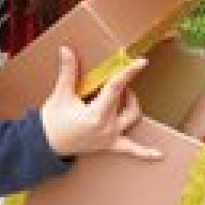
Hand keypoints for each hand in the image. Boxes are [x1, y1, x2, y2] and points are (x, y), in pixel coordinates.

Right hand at [41, 46, 160, 159]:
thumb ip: (68, 72)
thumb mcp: (61, 95)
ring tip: (124, 94)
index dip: (129, 73)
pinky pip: (131, 150)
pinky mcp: (109, 146)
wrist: (45, 145)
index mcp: (96, 115)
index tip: (142, 62)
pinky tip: (159, 155)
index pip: (116, 88)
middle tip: (116, 80)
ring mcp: (110, 138)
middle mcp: (107, 127)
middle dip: (125, 89)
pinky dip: (145, 153)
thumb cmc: (53, 120)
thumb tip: (66, 49)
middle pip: (127, 103)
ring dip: (132, 105)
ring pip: (132, 118)